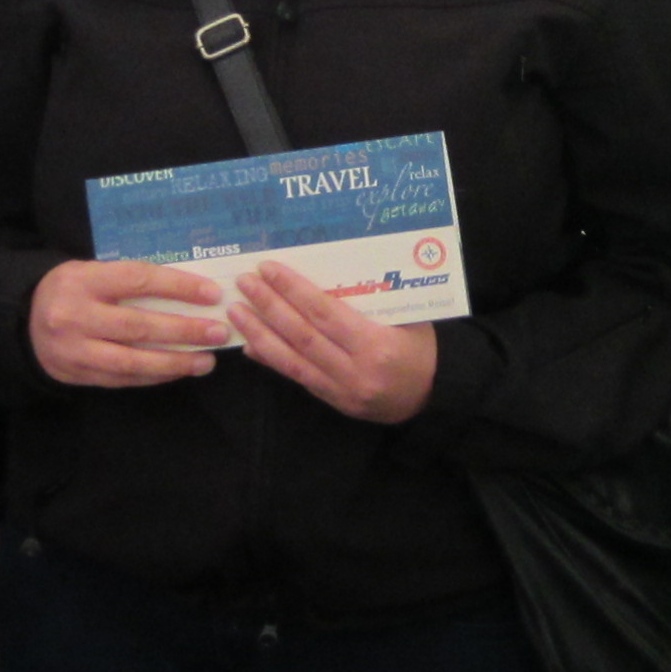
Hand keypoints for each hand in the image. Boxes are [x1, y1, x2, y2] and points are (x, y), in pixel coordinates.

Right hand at [29, 259, 226, 388]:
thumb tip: (190, 290)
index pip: (138, 281)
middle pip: (138, 326)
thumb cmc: (72, 290)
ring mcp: (75, 350)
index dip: (178, 287)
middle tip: (218, 332)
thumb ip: (131, 280)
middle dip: (184, 331)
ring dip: (174, 362)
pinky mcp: (77, 374)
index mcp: (84, 280)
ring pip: (131, 361)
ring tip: (206, 361)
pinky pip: (123, 379)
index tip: (211, 294)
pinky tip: (178, 371)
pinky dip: (154, 376)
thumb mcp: (93, 272)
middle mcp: (76, 316)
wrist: (22, 320)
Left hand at [228, 260, 438, 425]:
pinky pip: (297, 377)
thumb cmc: (421, 347)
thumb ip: (368, 301)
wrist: (435, 395)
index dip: (293, 290)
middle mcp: (355, 370)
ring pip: (292, 360)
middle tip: (244, 283)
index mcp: (377, 345)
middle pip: (302, 335)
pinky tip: (250, 344)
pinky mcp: (333, 402)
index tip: (269, 269)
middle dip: (269, 307)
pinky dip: (271, 359)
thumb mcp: (405, 317)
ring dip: (259, 333)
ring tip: (236, 311)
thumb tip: (319, 280)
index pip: (325, 313)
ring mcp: (342, 390)